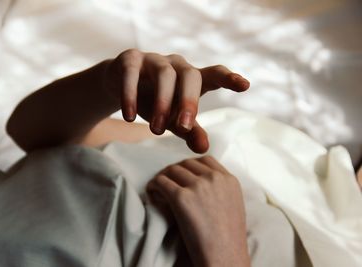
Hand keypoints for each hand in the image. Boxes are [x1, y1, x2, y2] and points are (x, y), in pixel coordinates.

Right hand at [103, 49, 249, 152]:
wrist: (119, 86)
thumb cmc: (154, 102)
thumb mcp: (172, 120)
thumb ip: (189, 131)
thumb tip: (204, 149)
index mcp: (192, 78)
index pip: (214, 74)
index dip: (229, 78)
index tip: (245, 85)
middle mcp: (176, 65)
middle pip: (189, 76)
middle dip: (188, 102)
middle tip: (182, 127)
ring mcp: (153, 60)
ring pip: (164, 75)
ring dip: (161, 103)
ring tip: (156, 130)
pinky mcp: (130, 60)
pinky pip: (132, 74)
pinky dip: (131, 96)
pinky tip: (130, 117)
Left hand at [147, 156, 249, 266]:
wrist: (224, 257)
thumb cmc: (228, 239)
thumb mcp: (233, 204)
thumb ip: (220, 188)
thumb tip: (198, 180)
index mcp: (228, 179)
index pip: (205, 159)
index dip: (190, 166)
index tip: (182, 175)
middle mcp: (214, 178)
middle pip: (186, 163)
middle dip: (174, 172)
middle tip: (167, 182)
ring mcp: (198, 186)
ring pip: (172, 170)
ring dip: (163, 178)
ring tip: (158, 189)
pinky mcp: (182, 197)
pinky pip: (161, 182)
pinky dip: (154, 186)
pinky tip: (153, 194)